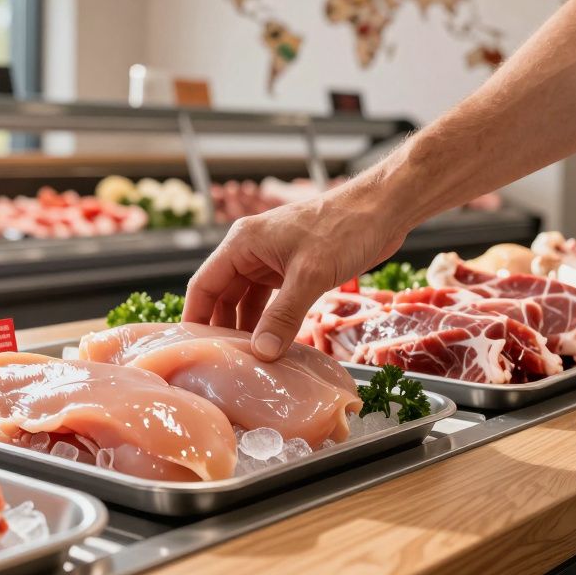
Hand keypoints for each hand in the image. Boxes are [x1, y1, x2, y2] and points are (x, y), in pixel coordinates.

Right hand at [184, 186, 406, 360]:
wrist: (383, 210)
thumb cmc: (343, 229)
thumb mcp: (309, 275)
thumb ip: (283, 316)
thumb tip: (262, 353)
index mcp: (242, 243)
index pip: (204, 284)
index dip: (195, 317)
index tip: (192, 350)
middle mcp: (251, 251)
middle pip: (223, 294)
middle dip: (221, 327)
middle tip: (221, 364)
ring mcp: (271, 260)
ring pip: (247, 299)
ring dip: (247, 327)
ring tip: (245, 360)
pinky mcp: (292, 269)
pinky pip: (271, 300)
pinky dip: (270, 321)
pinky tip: (272, 344)